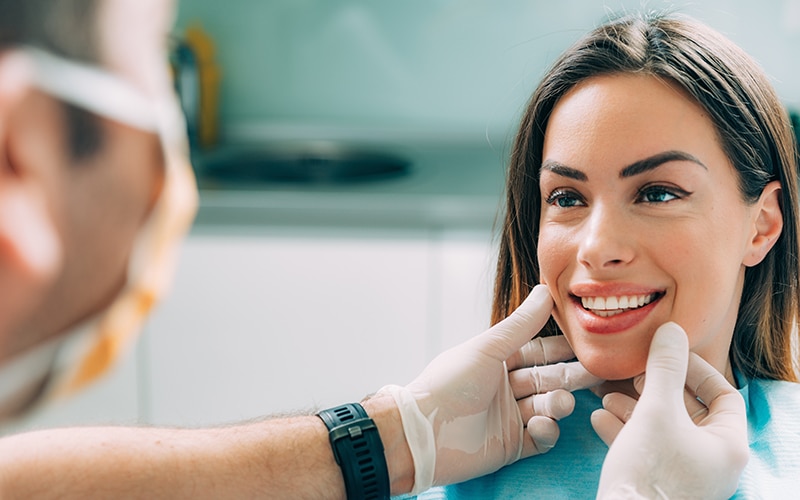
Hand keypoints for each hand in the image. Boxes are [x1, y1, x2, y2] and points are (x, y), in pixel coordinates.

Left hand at [380, 284, 597, 493]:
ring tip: (559, 403)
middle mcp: (504, 388)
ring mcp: (508, 418)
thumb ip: (520, 324)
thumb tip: (546, 290)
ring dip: (557, 404)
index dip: (562, 348)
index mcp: (496, 361)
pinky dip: (547, 431)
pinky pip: (540, 438)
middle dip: (570, 377)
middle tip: (597, 373)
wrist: (423, 433)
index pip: (537, 352)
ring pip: (546, 407)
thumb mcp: (487, 349)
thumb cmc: (448, 384)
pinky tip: (543, 425)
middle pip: (547, 379)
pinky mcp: (510, 446)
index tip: (588, 343)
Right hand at [593, 322, 748, 498]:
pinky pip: (648, 449)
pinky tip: (600, 418)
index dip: (696, 369)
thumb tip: (671, 330)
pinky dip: (626, 430)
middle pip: (689, 410)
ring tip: (607, 395)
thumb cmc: (650, 472)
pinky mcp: (660, 483)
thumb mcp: (656, 410)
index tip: (667, 356)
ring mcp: (686, 474)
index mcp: (727, 445)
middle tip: (634, 374)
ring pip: (663, 428)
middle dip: (655, 388)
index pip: (724, 395)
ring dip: (634, 407)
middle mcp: (712, 461)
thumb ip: (664, 368)